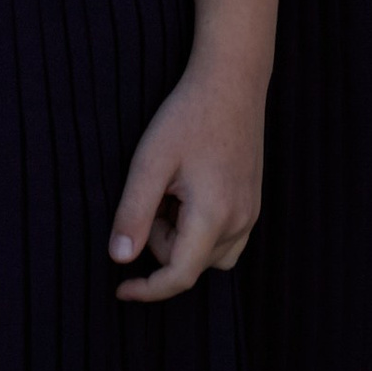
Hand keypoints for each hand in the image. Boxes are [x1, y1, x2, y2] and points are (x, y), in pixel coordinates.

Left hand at [110, 59, 264, 299]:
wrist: (231, 81)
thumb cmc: (188, 116)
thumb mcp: (149, 161)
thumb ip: (133, 212)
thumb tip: (119, 258)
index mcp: (214, 216)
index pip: (179, 276)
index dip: (147, 289)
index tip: (120, 289)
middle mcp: (240, 222)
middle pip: (188, 262)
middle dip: (160, 239)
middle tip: (153, 191)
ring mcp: (251, 213)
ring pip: (206, 254)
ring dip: (180, 236)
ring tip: (170, 190)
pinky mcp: (252, 202)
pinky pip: (224, 239)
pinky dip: (199, 228)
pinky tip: (187, 192)